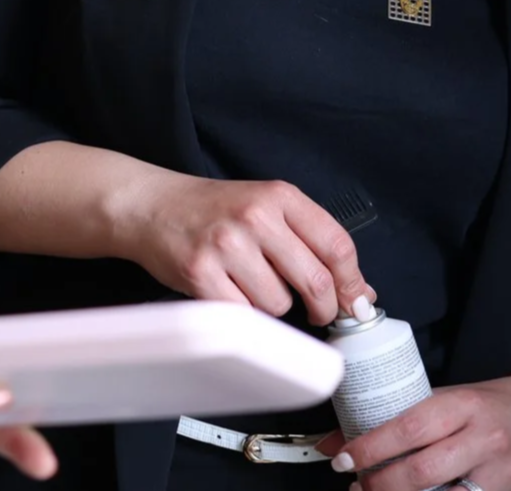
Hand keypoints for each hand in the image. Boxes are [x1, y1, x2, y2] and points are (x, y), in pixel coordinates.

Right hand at [112, 170, 374, 324]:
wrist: (151, 206)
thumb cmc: (213, 210)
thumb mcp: (266, 207)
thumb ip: (312, 242)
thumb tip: (358, 293)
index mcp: (279, 196)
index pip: (337, 245)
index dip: (352, 283)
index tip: (354, 303)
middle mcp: (255, 216)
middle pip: (315, 281)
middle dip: (323, 308)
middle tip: (317, 313)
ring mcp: (226, 244)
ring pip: (279, 303)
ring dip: (271, 305)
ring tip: (248, 283)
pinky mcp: (200, 272)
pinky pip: (244, 314)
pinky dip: (242, 312)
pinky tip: (227, 290)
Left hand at [322, 379, 510, 490]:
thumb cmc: (493, 407)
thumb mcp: (446, 399)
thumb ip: (397, 418)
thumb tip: (336, 441)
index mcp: (465, 406)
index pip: (409, 428)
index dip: (371, 448)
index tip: (344, 460)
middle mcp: (487, 441)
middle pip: (422, 473)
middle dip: (381, 484)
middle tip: (358, 485)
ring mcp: (504, 477)